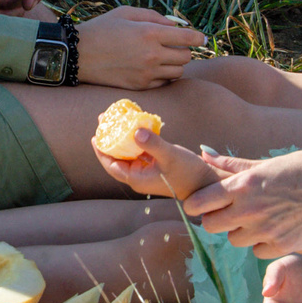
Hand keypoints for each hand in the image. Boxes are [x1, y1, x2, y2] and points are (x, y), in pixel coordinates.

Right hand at [77, 5, 205, 89]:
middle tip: (175, 45)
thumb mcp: (126, 13)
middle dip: (184, 50)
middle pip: (185, 57)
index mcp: (150, 33)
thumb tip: (175, 25)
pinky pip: (164, 83)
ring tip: (164, 57)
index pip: (188, 38)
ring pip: (178, 72)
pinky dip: (164, 76)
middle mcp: (152, 55)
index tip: (200, 37)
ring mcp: (146, 73)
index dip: (198, 37)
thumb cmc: (102, 29)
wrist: (78, 54)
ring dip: (175, 64)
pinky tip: (154, 68)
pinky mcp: (140, 86)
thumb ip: (154, 16)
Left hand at [94, 125, 227, 199]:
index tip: (95, 136)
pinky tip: (134, 126)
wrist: (205, 183)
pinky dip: (135, 139)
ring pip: (127, 153)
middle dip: (109, 139)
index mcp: (136, 179)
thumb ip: (153, 144)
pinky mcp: (155, 164)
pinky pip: (139, 150)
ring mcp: (146, 170)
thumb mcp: (171, 156)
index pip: (111, 165)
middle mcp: (138, 176)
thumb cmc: (188, 173)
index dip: (101, 151)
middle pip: (116, 157)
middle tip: (103, 119)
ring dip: (120, 137)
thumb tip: (135, 131)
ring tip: (115, 119)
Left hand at [182, 143, 301, 257]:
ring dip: (241, 231)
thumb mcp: (267, 164)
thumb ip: (233, 165)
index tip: (198, 205)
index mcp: (243, 185)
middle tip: (228, 213)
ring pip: (234, 240)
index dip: (195, 205)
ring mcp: (266, 229)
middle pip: (210, 226)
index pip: (200, 202)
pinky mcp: (282, 245)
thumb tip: (204, 153)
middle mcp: (250, 209)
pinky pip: (256, 252)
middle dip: (216, 220)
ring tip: (258, 218)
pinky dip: (262, 244)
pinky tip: (274, 229)